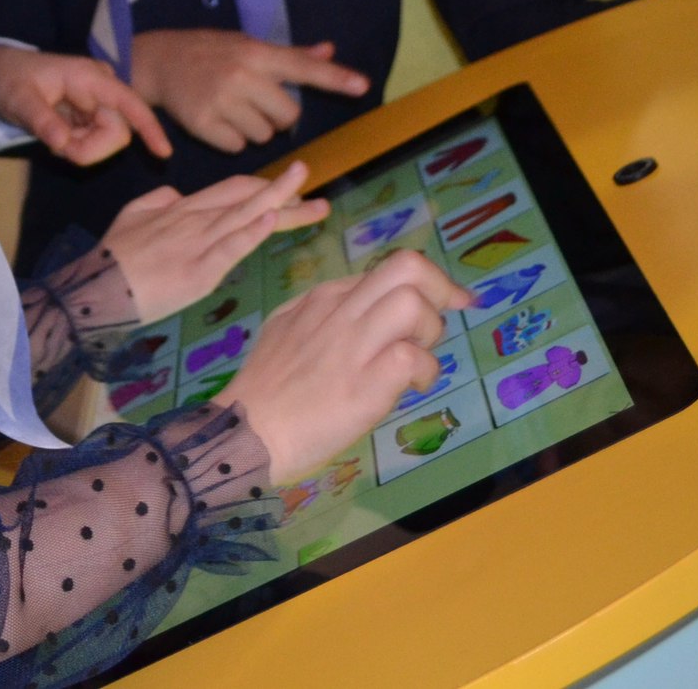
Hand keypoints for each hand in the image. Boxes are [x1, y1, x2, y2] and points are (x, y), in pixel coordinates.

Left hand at [0, 45, 170, 163]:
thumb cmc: (10, 79)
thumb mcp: (19, 99)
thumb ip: (41, 121)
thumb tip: (63, 143)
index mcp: (89, 77)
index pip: (129, 103)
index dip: (149, 127)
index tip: (164, 153)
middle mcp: (101, 89)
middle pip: (117, 133)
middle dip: (89, 149)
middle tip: (55, 145)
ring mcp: (98, 103)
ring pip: (106, 142)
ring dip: (81, 148)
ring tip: (51, 134)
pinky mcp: (92, 116)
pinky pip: (94, 142)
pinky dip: (76, 146)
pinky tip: (57, 133)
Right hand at [101, 164, 328, 321]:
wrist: (95, 287)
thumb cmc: (111, 259)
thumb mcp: (130, 216)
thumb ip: (155, 201)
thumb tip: (177, 193)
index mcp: (182, 208)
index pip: (233, 190)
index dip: (264, 187)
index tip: (291, 189)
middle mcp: (195, 219)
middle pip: (247, 199)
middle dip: (284, 191)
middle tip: (313, 184)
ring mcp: (198, 243)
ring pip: (246, 217)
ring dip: (282, 204)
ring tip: (313, 200)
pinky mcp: (198, 270)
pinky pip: (230, 245)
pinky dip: (253, 231)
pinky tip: (273, 218)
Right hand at [128, 31, 371, 152]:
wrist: (158, 62)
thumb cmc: (210, 52)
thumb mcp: (247, 44)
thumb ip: (288, 54)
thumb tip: (328, 50)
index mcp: (256, 53)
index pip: (303, 66)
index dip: (334, 78)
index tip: (362, 86)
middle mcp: (241, 75)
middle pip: (288, 115)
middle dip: (278, 116)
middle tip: (256, 102)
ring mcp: (221, 100)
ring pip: (264, 135)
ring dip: (255, 129)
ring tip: (232, 109)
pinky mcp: (202, 123)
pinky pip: (238, 147)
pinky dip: (232, 140)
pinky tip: (217, 120)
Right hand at [219, 248, 472, 480]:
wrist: (247, 430)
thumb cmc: (265, 388)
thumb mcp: (284, 328)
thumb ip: (321, 313)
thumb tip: (362, 308)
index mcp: (323, 298)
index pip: (387, 268)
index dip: (425, 282)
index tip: (446, 300)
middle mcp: (340, 311)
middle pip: (406, 267)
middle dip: (441, 287)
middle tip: (450, 313)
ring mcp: (353, 346)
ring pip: (412, 304)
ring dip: (430, 330)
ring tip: (418, 357)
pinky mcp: (366, 384)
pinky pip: (412, 358)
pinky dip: (424, 372)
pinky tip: (410, 388)